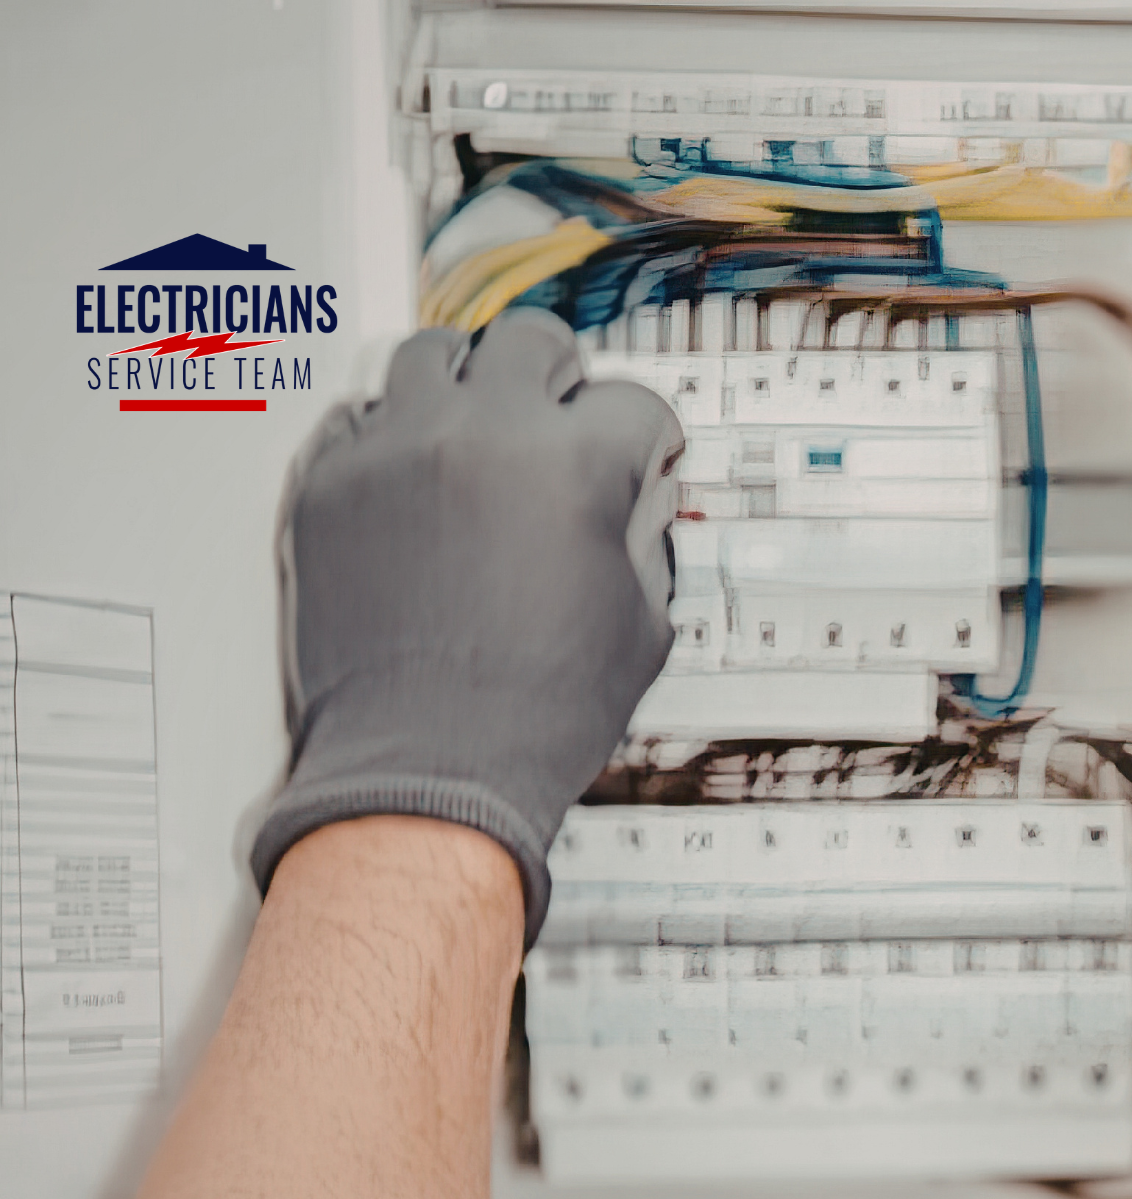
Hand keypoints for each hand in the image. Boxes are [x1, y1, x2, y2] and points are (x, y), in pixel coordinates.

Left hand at [251, 308, 682, 941]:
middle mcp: (482, 437)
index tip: (644, 450)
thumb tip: (642, 502)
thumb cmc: (530, 715)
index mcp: (575, 465)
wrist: (428, 770)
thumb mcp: (641, 625)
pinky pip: (356, 416)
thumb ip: (648, 540)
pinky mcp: (327, 485)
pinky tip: (413, 464)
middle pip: (530, 341)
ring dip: (468, 381)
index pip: (633, 401)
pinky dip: (390, 432)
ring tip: (478, 417)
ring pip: (431, 354)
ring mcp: (396, 453)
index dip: (649, 435)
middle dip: (562, 373)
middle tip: (566, 402)